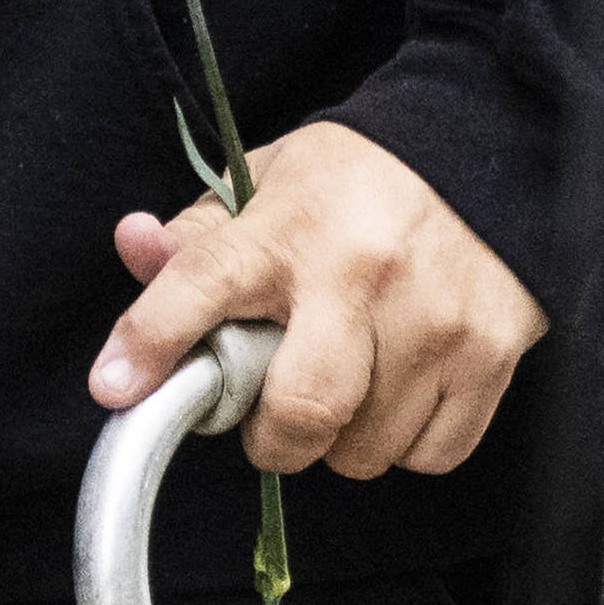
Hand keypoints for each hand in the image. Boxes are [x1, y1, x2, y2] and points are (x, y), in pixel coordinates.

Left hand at [96, 120, 546, 477]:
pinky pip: (431, 454)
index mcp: (287, 226)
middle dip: (270, 440)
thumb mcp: (264, 180)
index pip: (204, 283)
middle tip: (263, 422)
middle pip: (302, 406)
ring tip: (337, 391)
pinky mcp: (489, 357)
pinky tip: (393, 396)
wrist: (476, 151)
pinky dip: (401, 445)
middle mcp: (359, 275)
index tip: (114, 384)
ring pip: (366, 447)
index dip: (151, 341)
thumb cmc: (354, 179)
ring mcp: (432, 321)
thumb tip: (134, 247)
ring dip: (337, 443)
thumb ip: (196, 230)